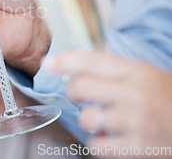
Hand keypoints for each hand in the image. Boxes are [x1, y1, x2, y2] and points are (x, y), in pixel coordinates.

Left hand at [47, 50, 171, 157]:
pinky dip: (98, 142)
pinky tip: (111, 137)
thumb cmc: (168, 99)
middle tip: (81, 95)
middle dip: (74, 92)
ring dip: (88, 119)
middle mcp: (135, 94)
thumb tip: (76, 64)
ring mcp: (136, 121)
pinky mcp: (137, 147)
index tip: (48, 62)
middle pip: (80, 87)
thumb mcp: (147, 75)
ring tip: (103, 119)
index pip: (92, 59)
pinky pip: (95, 144)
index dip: (65, 60)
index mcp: (137, 71)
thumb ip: (116, 70)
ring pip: (86, 117)